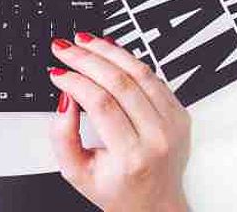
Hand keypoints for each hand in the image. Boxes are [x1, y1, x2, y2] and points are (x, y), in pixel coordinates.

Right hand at [49, 34, 190, 211]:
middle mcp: (157, 137)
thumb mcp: (76, 173)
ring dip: (107, 51)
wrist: (155, 203)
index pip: (101, 104)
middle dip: (85, 58)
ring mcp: (173, 124)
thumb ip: (62, 137)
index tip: (57, 72)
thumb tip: (65, 99)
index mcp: (132, 156)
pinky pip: (152, 76)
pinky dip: (128, 58)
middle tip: (64, 48)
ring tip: (84, 41)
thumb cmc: (116, 189)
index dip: (75, 81)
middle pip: (120, 82)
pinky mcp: (179, 113)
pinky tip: (108, 49)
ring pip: (139, 72)